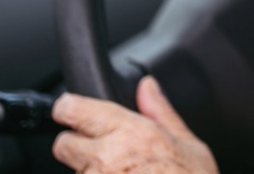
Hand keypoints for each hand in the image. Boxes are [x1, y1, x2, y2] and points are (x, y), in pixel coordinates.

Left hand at [51, 75, 217, 173]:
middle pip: (64, 144)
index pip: (73, 109)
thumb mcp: (190, 146)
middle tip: (104, 156)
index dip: (70, 110)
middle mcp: (106, 158)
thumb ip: (162, 112)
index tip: (73, 112)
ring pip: (75, 173)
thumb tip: (148, 87)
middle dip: (78, 147)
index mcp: (131, 133)